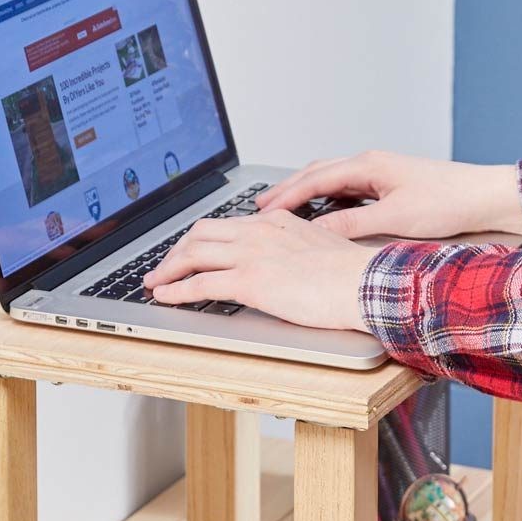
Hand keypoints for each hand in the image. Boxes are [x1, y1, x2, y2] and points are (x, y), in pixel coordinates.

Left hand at [143, 211, 374, 330]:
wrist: (367, 284)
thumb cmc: (353, 276)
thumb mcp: (318, 251)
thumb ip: (294, 251)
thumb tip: (284, 269)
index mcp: (276, 222)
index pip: (225, 224)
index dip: (199, 239)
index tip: (188, 251)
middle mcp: (258, 232)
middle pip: (200, 233)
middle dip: (175, 251)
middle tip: (163, 267)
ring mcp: (252, 255)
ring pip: (193, 255)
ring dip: (167, 270)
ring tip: (154, 283)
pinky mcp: (251, 281)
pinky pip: (201, 284)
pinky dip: (177, 290)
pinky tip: (165, 297)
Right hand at [257, 150, 521, 239]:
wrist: (485, 196)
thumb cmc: (449, 203)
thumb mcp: (396, 219)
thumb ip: (354, 224)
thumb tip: (318, 232)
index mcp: (369, 166)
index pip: (314, 179)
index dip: (285, 197)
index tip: (262, 211)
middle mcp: (371, 163)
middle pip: (316, 173)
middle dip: (286, 189)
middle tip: (259, 206)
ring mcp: (380, 171)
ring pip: (330, 178)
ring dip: (304, 191)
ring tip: (282, 207)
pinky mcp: (390, 183)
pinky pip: (347, 186)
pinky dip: (326, 196)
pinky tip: (321, 209)